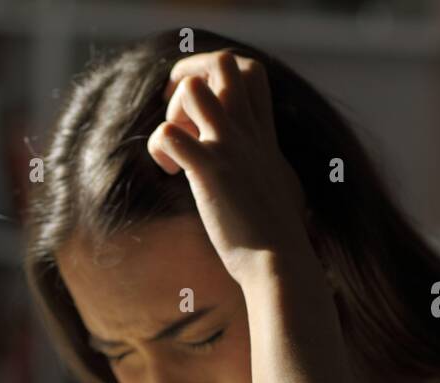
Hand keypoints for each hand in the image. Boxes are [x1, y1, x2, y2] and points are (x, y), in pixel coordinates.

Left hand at [147, 50, 316, 284]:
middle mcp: (247, 132)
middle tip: (179, 117)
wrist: (280, 262)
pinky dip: (158, 148)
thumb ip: (270, 165)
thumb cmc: (279, 236)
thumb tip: (272, 170)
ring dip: (173, 111)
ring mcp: (229, 148)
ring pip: (192, 89)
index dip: (220, 78)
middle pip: (224, 63)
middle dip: (190, 78)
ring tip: (176, 146)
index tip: (203, 110)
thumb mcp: (281, 185)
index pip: (252, 72)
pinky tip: (169, 171)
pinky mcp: (209, 171)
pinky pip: (167, 135)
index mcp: (263, 135)